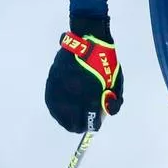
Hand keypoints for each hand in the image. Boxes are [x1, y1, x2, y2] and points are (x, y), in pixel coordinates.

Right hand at [45, 15, 123, 132]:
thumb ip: (114, 100)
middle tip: (82, 124)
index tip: (94, 124)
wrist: (87, 41)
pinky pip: (52, 103)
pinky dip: (56, 109)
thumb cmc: (105, 61)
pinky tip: (61, 110)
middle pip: (72, 122)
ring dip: (65, 119)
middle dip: (78, 125)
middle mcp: (73, 96)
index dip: (93, 125)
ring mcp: (60, 89)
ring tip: (71, 119)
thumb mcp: (116, 81)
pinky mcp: (52, 82)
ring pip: (59, 114)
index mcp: (90, 96)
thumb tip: (107, 113)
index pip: (89, 121)